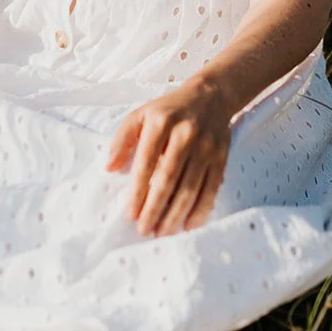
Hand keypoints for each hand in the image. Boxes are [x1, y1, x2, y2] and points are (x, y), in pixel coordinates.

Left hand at [105, 76, 234, 237]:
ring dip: (176, 214)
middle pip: (170, 178)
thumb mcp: (140, 115)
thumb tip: (110, 168)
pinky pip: (211, 189)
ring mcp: (206, 147)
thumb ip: (122, 139)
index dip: (139, 190)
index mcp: (161, 122)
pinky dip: (200, 210)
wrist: (210, 98)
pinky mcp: (221, 157)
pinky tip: (188, 225)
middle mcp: (186, 135)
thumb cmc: (168, 111)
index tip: (130, 213)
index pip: (147, 161)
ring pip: (191, 188)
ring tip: (162, 232)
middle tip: (145, 229)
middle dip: (156, 208)